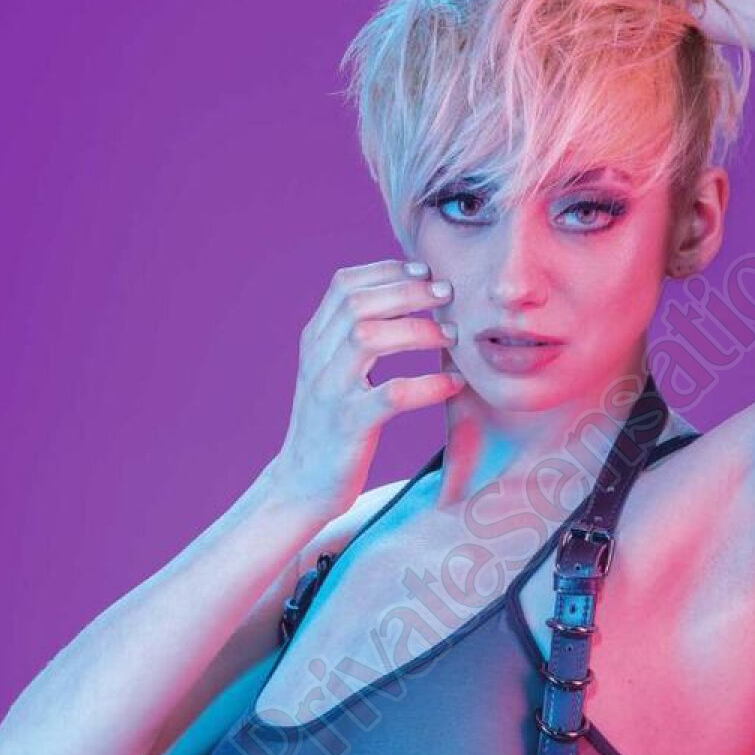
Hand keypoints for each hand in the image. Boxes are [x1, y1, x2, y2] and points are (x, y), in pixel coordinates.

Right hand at [267, 259, 465, 516]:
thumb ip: (353, 339)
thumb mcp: (332, 374)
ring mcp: (331, 391)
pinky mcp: (350, 426)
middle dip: (408, 291)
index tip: (423, 271)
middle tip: (448, 293)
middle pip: (358, 304)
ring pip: (369, 338)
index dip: (386, 270)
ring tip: (453, 335)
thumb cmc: (330, 426)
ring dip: (418, 330)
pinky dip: (428, 385)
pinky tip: (453, 383)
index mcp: (314, 341)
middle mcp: (318, 359)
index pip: (343, 286)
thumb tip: (401, 298)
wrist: (300, 484)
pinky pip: (392, 395)